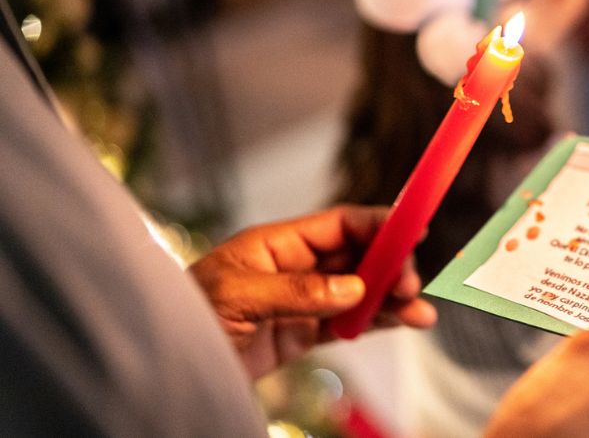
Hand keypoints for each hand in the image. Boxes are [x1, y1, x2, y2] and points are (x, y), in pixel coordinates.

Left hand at [189, 205, 436, 378]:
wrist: (163, 367)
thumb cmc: (186, 319)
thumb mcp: (238, 298)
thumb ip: (298, 291)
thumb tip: (353, 288)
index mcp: (277, 244)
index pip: (339, 224)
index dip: (378, 224)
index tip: (411, 230)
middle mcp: (294, 268)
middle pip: (357, 258)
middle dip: (390, 267)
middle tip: (410, 285)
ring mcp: (301, 302)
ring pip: (359, 292)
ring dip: (392, 299)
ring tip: (421, 313)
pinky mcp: (301, 334)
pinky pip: (349, 323)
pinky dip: (378, 322)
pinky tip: (403, 323)